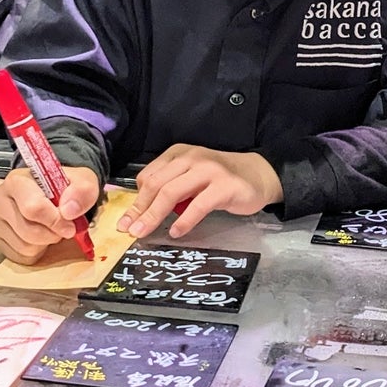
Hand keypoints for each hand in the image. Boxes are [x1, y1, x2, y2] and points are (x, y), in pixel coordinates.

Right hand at [0, 165, 101, 263]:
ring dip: (44, 244)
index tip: (70, 226)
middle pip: (28, 231)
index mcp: (17, 181)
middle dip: (52, 234)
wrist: (51, 194)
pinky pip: (19, 257)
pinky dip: (35, 252)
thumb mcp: (82, 181)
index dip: (55, 221)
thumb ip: (82, 191)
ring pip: (24, 247)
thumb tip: (69, 211)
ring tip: (48, 229)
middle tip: (61, 228)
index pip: (33, 208)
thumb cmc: (63, 188)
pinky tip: (39, 238)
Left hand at [121, 145, 282, 238]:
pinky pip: (198, 205)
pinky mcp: (224, 187)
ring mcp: (208, 171)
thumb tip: (143, 210)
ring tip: (143, 232)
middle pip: (156, 185)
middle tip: (128, 230)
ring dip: (154, 215)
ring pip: (172, 192)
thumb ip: (170, 185)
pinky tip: (175, 232)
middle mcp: (191, 158)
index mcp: (178, 154)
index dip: (135, 200)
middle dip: (139, 209)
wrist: (258, 174)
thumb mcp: (191, 175)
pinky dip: (184, 220)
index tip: (127, 220)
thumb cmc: (220, 179)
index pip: (149, 176)